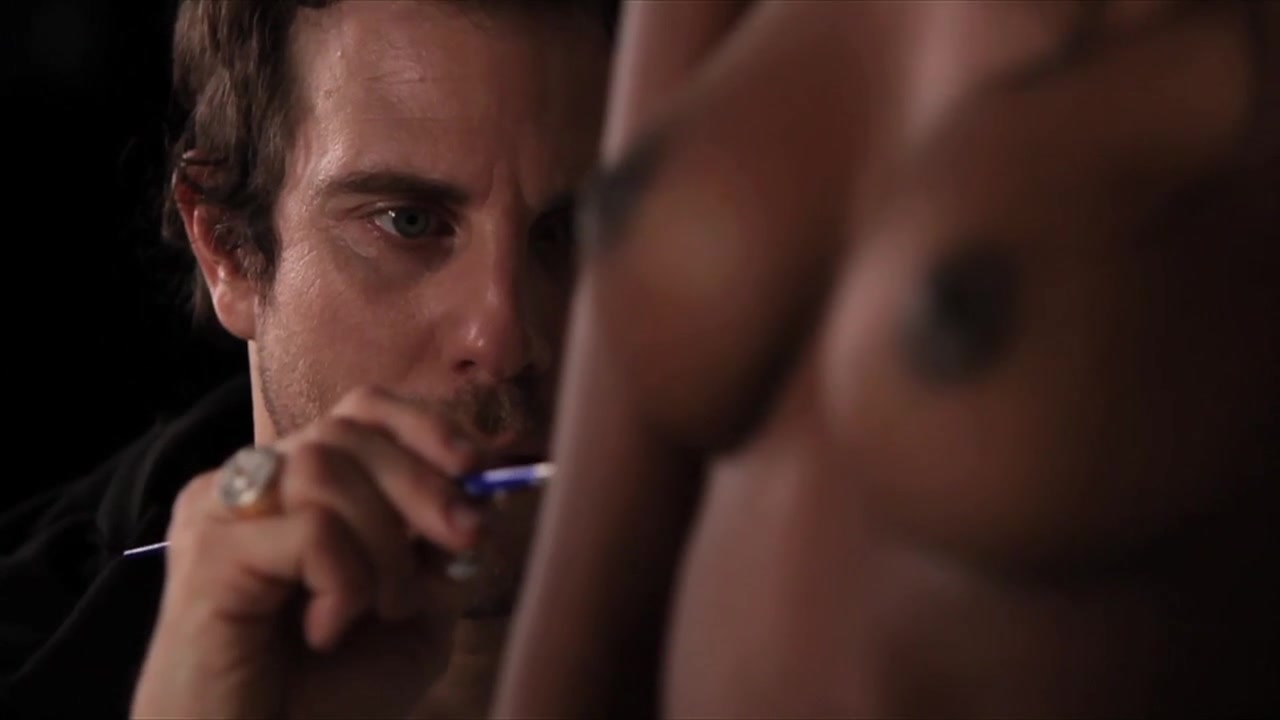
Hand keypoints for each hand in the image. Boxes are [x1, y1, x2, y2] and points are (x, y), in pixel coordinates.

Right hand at [131, 386, 488, 718]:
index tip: (476, 468)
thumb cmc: (326, 697)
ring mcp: (221, 513)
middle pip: (348, 431)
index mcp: (297, 488)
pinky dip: (346, 578)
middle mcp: (253, 486)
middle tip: (467, 538)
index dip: (424, 426)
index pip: (359, 410)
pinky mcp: (208, 553)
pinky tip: (327, 628)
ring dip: (383, 541)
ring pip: (325, 467)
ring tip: (385, 606)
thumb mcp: (413, 618)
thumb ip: (441, 554)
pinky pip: (309, 529)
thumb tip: (484, 498)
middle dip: (424, 483)